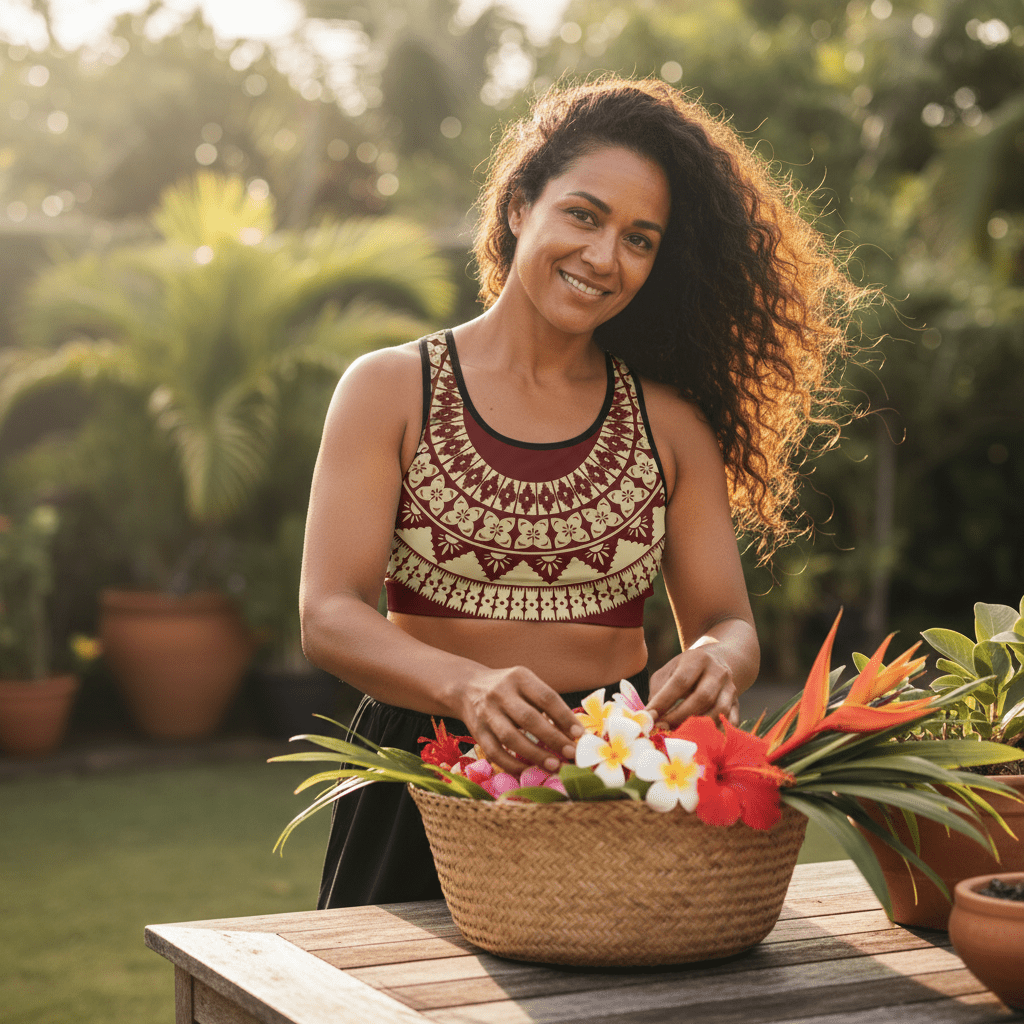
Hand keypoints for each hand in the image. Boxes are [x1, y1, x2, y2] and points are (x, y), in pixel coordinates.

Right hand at [455, 666, 584, 775]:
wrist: (467, 687)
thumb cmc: (509, 690)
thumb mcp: (526, 685)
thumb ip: (547, 705)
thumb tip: (573, 733)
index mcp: (519, 677)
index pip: (546, 697)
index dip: (565, 717)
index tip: (579, 734)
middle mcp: (501, 692)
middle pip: (529, 718)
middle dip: (553, 738)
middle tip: (571, 754)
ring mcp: (487, 712)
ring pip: (511, 737)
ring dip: (535, 754)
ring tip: (554, 766)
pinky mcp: (477, 731)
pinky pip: (495, 752)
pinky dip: (512, 765)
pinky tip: (528, 771)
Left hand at [646, 643, 739, 728]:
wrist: (717, 663)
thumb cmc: (685, 670)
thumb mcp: (669, 671)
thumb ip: (659, 690)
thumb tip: (651, 716)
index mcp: (698, 659)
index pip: (681, 681)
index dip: (664, 701)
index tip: (649, 716)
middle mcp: (718, 672)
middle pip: (703, 697)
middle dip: (680, 716)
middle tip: (662, 727)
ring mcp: (731, 689)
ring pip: (718, 711)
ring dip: (696, 726)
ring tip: (677, 733)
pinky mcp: (737, 704)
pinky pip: (730, 722)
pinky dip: (715, 733)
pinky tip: (699, 737)